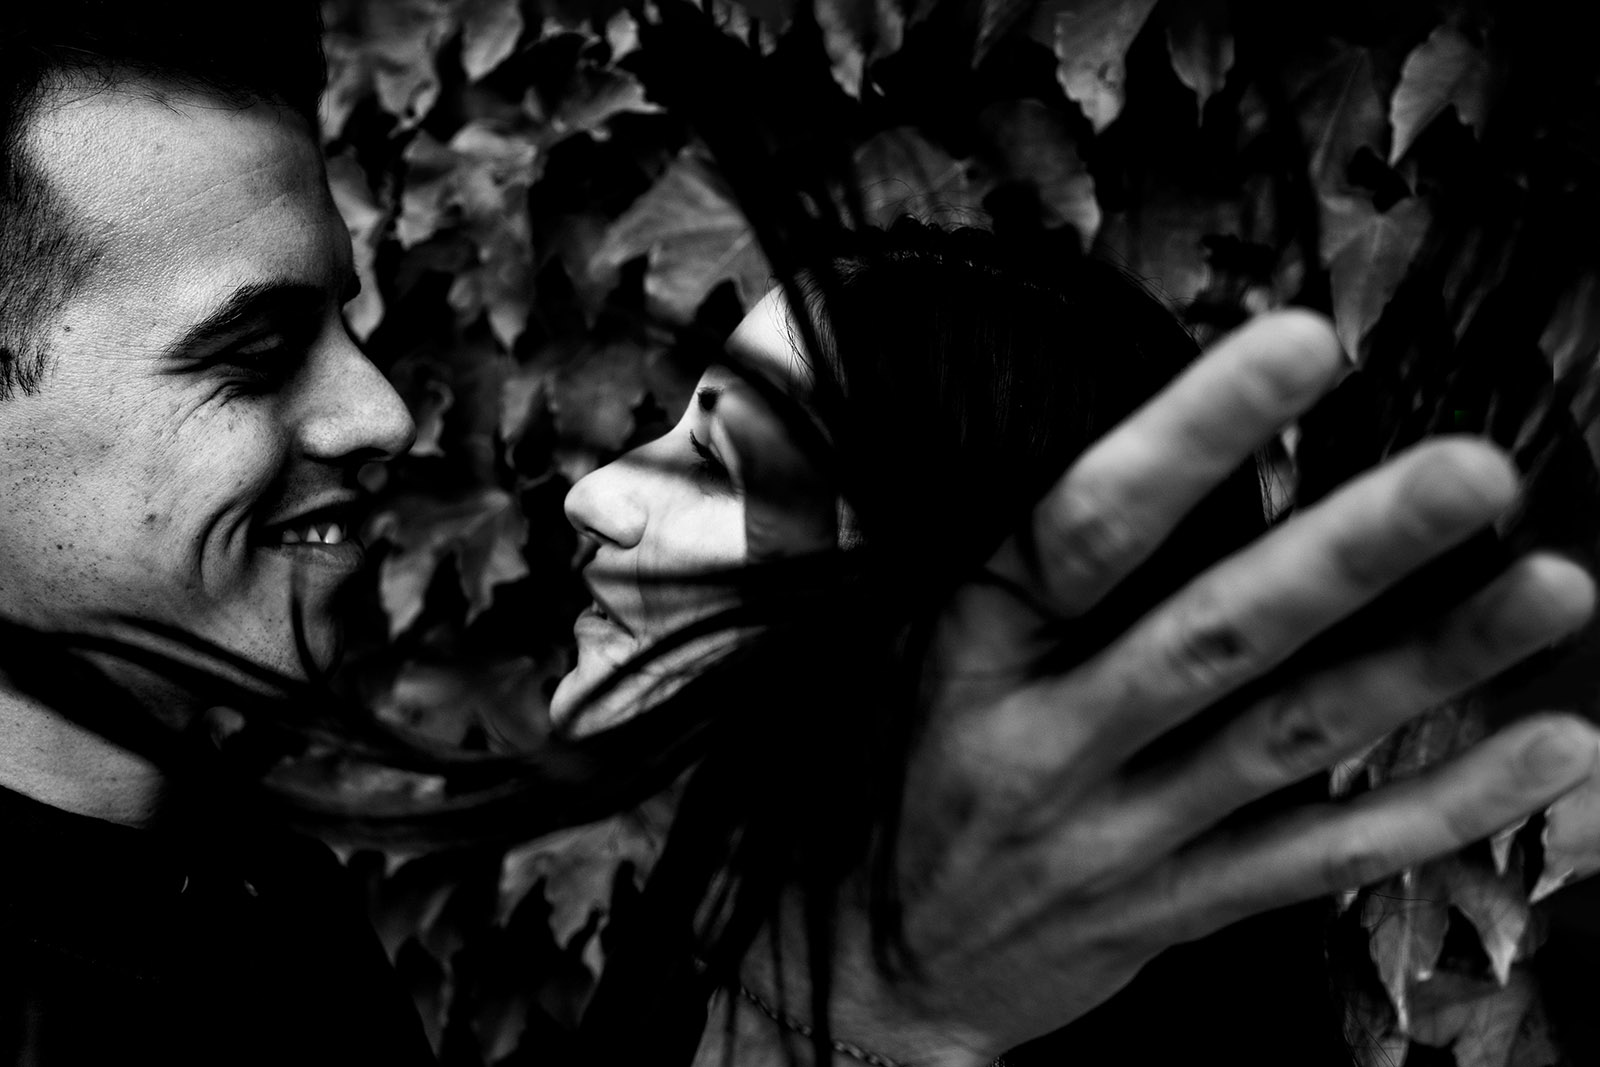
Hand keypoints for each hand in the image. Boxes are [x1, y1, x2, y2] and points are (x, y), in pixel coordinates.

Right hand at [724, 311, 1599, 1066]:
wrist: (876, 971)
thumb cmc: (883, 784)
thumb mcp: (870, 654)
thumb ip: (908, 544)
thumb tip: (901, 421)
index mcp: (976, 654)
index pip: (1086, 530)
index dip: (1191, 436)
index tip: (1296, 346)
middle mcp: (1055, 742)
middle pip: (1215, 638)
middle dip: (1349, 552)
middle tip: (1472, 471)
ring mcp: (1126, 834)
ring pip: (1293, 740)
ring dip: (1429, 664)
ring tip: (1554, 588)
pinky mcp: (1183, 905)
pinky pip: (1321, 859)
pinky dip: (1441, 805)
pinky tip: (1546, 748)